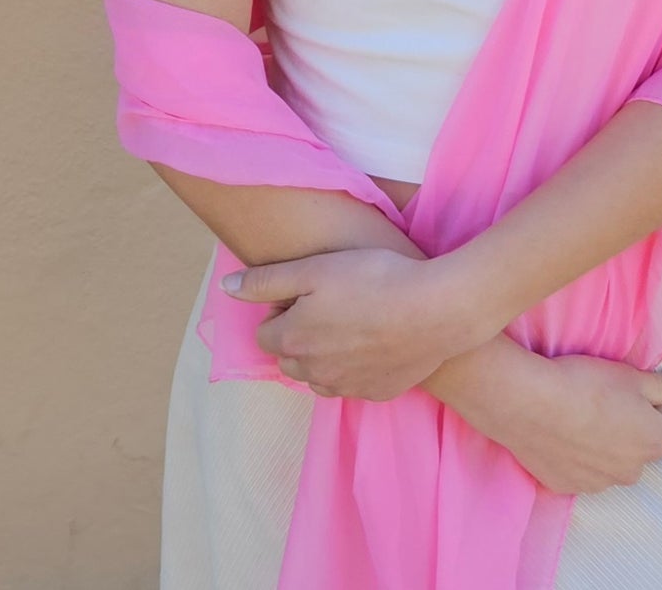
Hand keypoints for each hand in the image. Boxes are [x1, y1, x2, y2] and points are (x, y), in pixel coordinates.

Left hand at [221, 248, 479, 401]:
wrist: (435, 310)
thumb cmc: (373, 279)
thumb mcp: (314, 269)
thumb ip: (265, 281)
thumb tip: (226, 288)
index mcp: (291, 341)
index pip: (263, 335)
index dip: (280, 310)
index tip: (307, 292)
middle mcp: (312, 373)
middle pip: (288, 359)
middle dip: (297, 336)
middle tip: (329, 304)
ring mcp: (346, 388)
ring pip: (318, 376)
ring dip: (323, 355)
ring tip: (351, 323)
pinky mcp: (376, 393)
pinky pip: (352, 383)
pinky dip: (353, 367)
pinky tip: (374, 341)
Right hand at [456, 345, 661, 496]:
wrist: (529, 403)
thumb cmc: (585, 384)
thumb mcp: (629, 374)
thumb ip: (661, 385)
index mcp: (653, 443)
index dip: (655, 407)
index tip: (634, 392)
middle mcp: (631, 472)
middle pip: (641, 450)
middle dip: (631, 430)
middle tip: (607, 403)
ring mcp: (598, 483)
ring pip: (611, 464)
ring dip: (605, 447)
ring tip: (581, 417)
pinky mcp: (567, 486)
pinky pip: (582, 472)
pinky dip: (578, 458)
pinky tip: (562, 433)